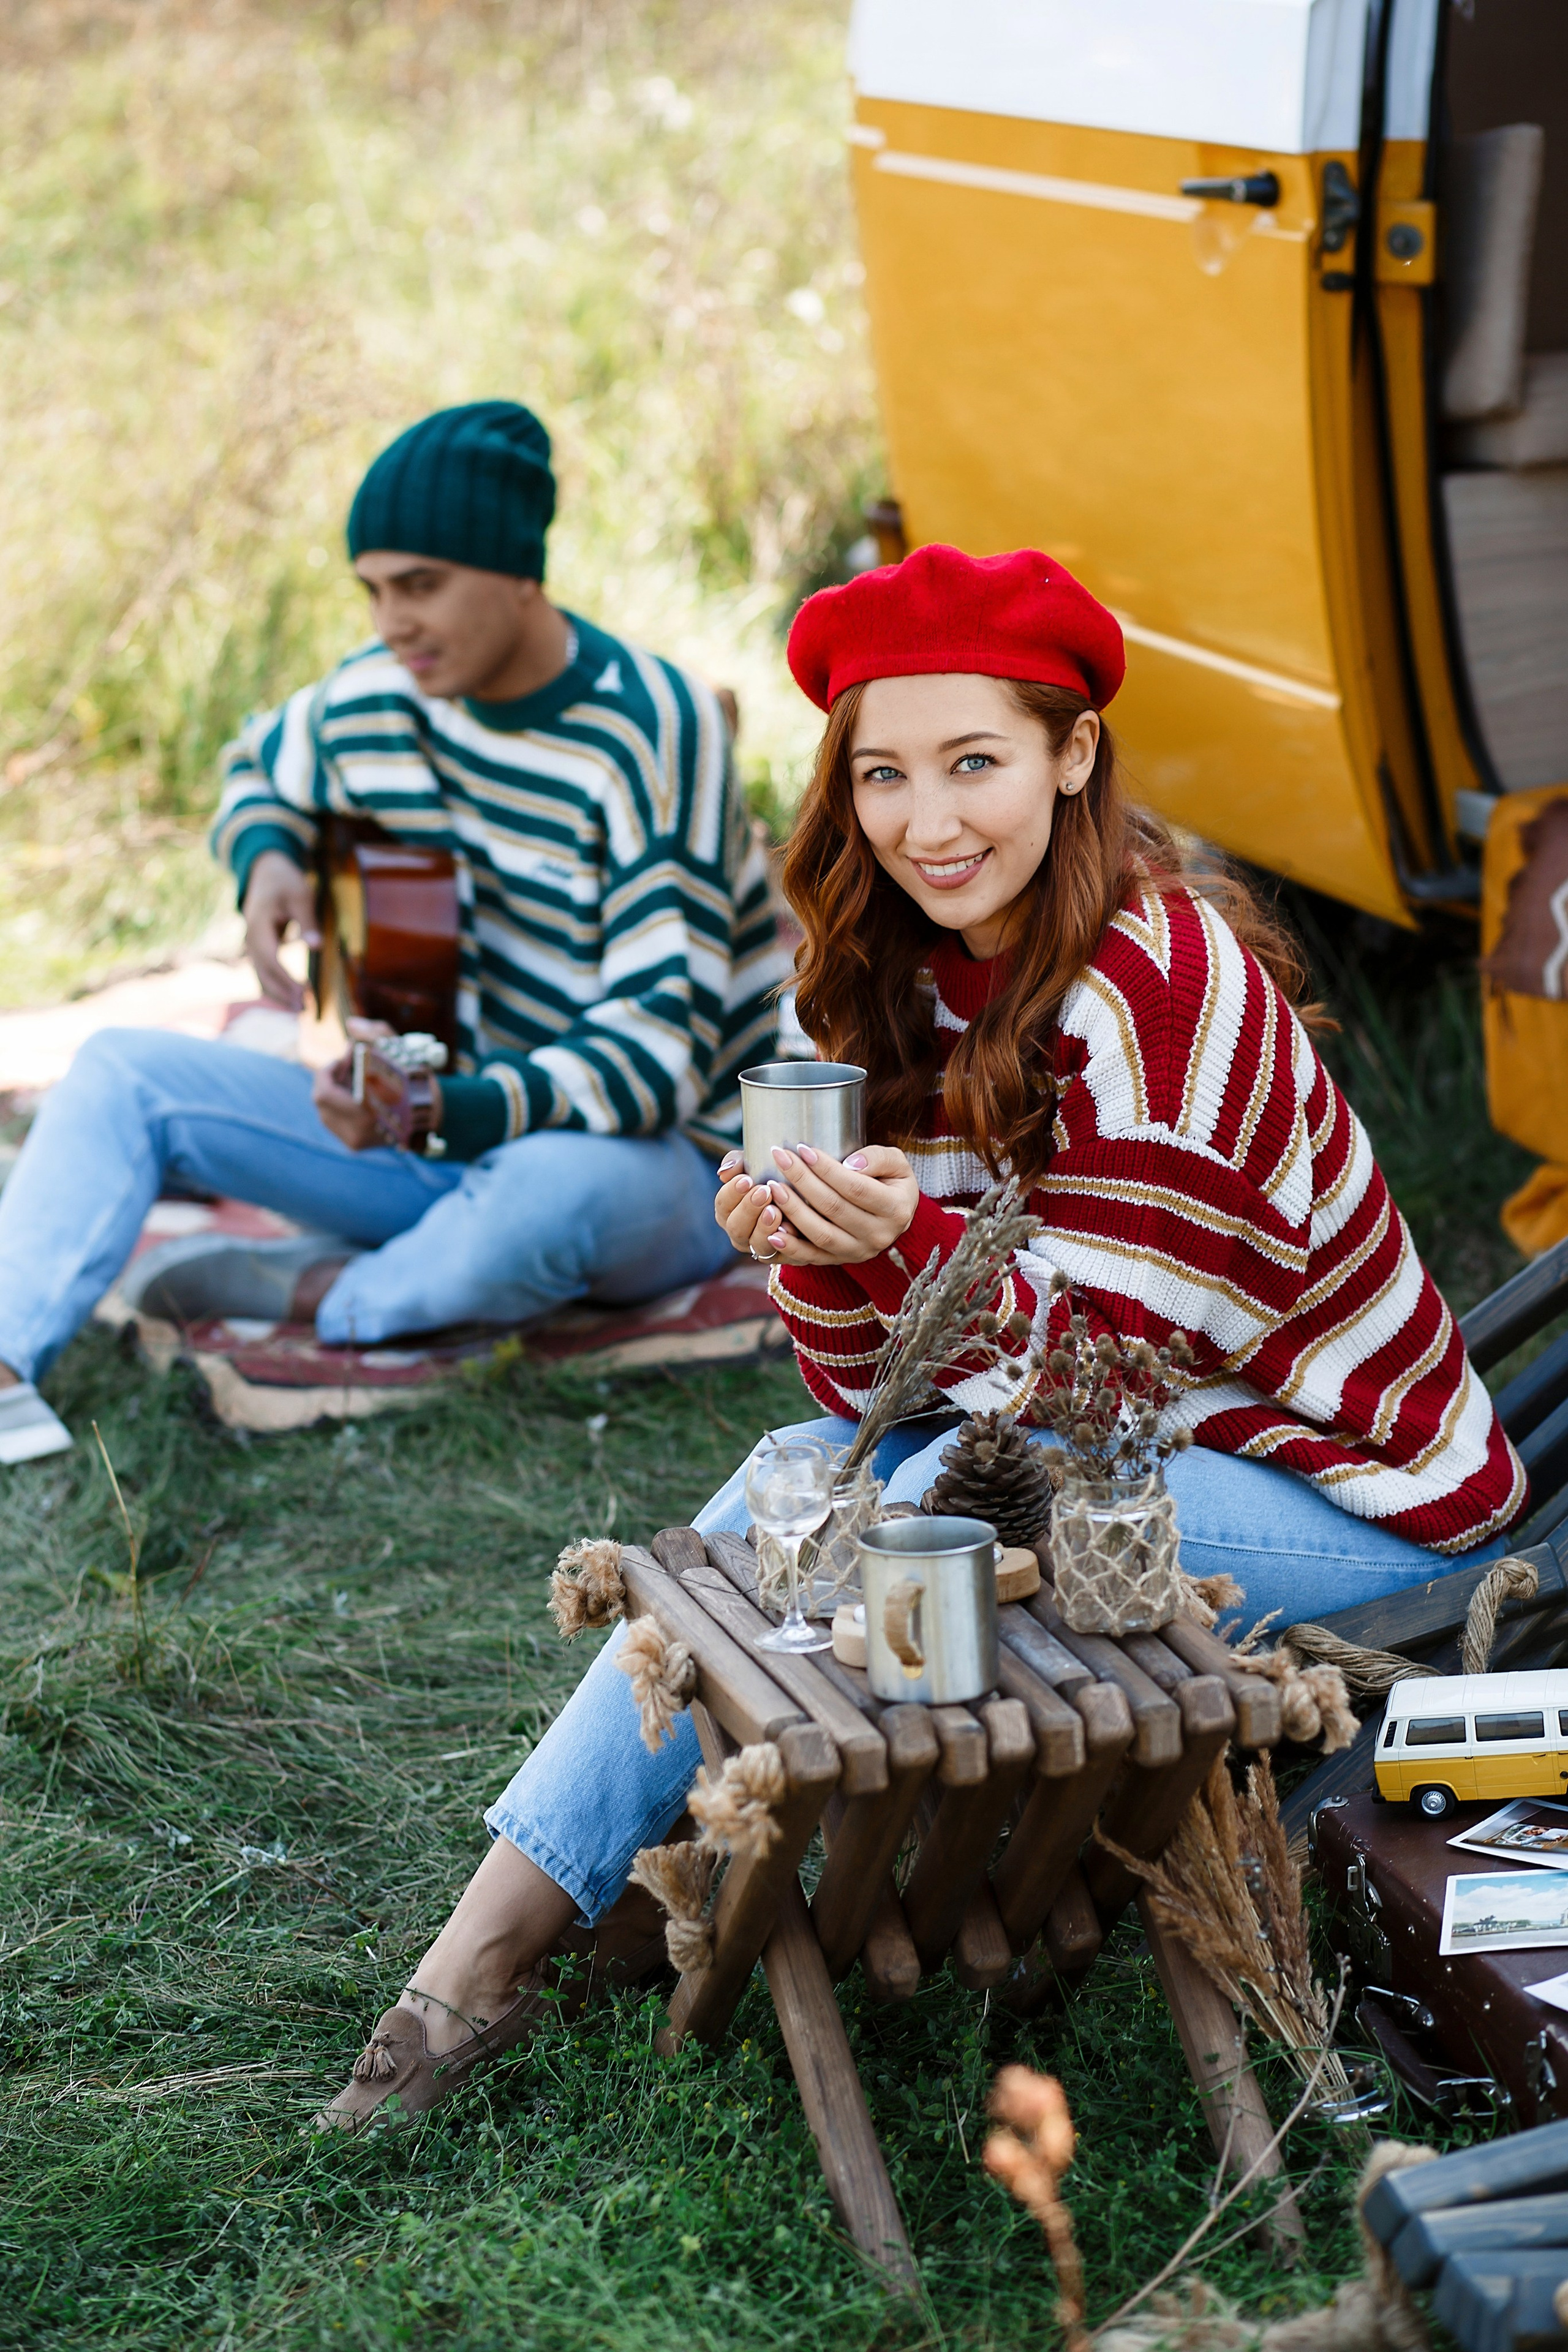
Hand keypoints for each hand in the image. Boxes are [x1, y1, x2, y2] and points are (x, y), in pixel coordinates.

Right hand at [243, 850, 319, 1010]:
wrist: (265, 872)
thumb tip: (316, 947)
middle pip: (262, 972)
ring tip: (299, 1010)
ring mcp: (251, 944)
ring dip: (278, 994)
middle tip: (303, 1010)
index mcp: (257, 924)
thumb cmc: (285, 882)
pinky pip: (263, 972)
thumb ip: (307, 921)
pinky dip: (275, 986)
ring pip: (260, 976)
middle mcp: (250, 938)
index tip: (303, 993)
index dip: (285, 978)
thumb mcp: (300, 895)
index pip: (270, 957)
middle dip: (281, 993)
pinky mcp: (258, 948)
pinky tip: (290, 998)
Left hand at [313, 1022, 439, 1152]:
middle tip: (348, 1064)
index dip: (329, 1070)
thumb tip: (352, 1024)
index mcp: (365, 1113)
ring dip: (334, 1092)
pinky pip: (334, 1121)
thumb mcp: (401, 1052)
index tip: (344, 1057)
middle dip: (331, 1079)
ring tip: (355, 1078)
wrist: (434, 1115)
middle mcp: (357, 1132)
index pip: (324, 1093)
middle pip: (322, 1101)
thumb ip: (376, 1034)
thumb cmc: (417, 1082)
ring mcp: (355, 1141)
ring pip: (325, 1111)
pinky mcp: (356, 1145)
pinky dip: (339, 1105)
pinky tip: (357, 1093)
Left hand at [715, 1145, 918, 1266]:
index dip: (827, 1168)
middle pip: (834, 1208)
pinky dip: (792, 1247)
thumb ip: (878, 1158)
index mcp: (896, 1209)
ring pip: (821, 1234)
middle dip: (803, 1180)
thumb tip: (850, 1164)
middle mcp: (879, 1235)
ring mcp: (859, 1252)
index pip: (855, 1187)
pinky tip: (773, 1232)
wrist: (894, 1215)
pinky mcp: (840, 1261)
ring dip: (793, 1210)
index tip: (803, 1149)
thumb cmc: (891, 1181)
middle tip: (780, 1158)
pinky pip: (813, 1258)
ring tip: (772, 1187)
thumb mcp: (896, 1163)